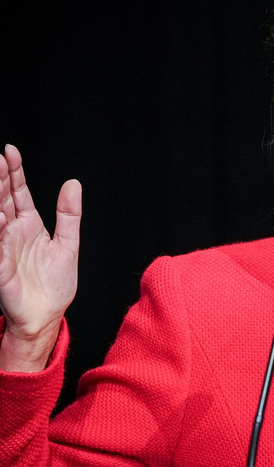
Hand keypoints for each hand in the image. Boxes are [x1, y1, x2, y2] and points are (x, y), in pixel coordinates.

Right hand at [0, 144, 81, 371]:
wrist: (47, 315)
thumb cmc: (54, 283)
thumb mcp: (68, 244)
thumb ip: (69, 214)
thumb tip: (73, 184)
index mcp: (28, 226)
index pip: (18, 193)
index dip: (15, 172)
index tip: (10, 151)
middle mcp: (12, 233)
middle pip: (2, 200)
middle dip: (0, 179)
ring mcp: (4, 249)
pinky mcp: (0, 269)